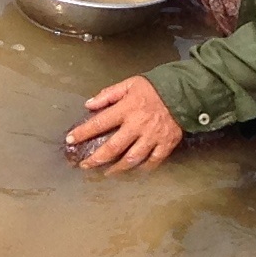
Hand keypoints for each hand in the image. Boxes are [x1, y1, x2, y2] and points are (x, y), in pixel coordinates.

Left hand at [67, 77, 181, 173]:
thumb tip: (89, 104)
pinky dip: (142, 169)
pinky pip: (153, 162)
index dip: (83, 133)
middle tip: (85, 165)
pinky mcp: (166, 144)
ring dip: (117, 168)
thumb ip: (108, 94)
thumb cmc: (154, 88)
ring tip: (106, 172)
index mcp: (127, 109)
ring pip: (132, 158)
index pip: (99, 123)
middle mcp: (138, 125)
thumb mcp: (129, 84)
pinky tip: (133, 171)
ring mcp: (153, 137)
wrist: (184, 92)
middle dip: (96, 159)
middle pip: (113, 147)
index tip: (70, 140)